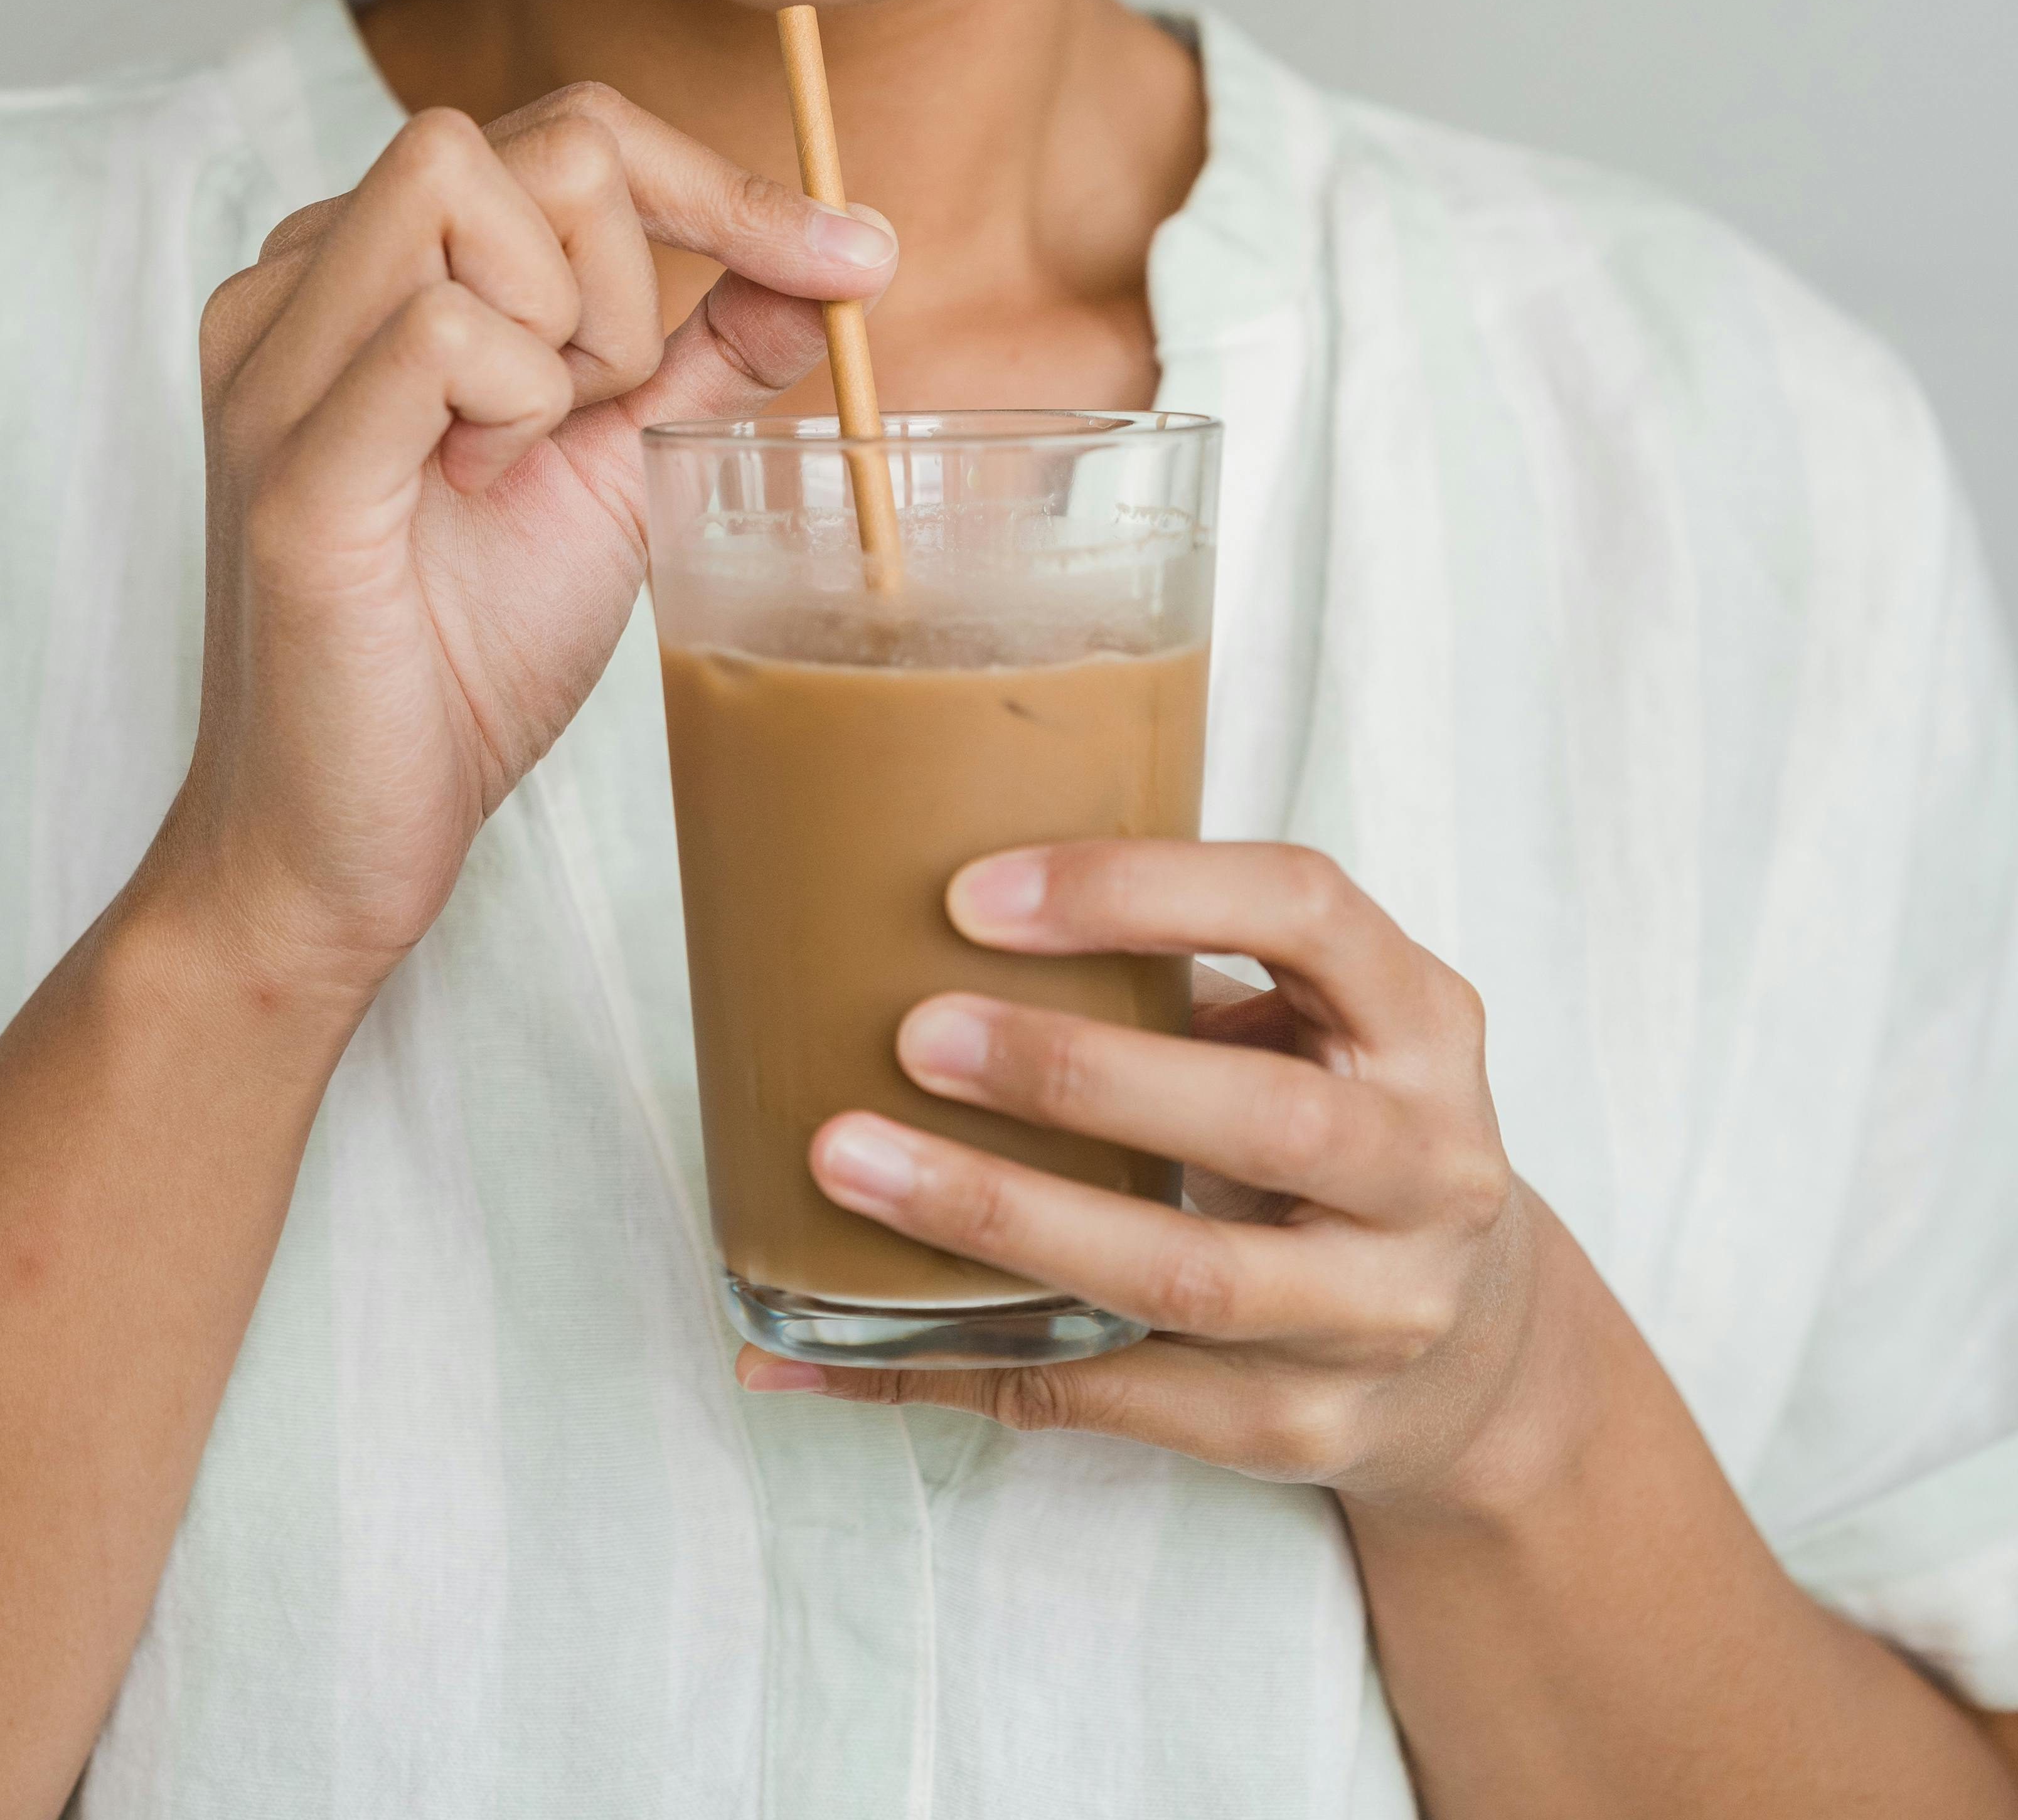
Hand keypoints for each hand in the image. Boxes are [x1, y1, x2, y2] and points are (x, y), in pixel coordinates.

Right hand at [150, 86, 893, 1028]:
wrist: (341, 839)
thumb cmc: (460, 654)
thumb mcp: (614, 471)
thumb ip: (703, 354)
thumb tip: (834, 255)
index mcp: (362, 268)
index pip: (566, 128)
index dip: (723, 181)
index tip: (857, 255)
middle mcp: (294, 281)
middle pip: (538, 138)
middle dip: (630, 274)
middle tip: (587, 419)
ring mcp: (276, 362)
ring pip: (468, 187)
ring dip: (565, 330)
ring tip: (515, 456)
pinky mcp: (291, 463)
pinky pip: (443, 329)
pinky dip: (514, 401)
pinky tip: (473, 487)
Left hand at [739, 841, 1558, 1513]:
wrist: (1485, 1357)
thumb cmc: (1347, 1130)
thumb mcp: (1324, 1023)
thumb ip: (1188, 969)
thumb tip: (932, 910)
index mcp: (1420, 1020)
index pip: (1303, 910)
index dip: (1141, 889)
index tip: (974, 895)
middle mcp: (1423, 1166)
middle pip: (1261, 1117)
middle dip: (1073, 1073)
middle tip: (913, 1034)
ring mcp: (1375, 1314)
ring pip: (1185, 1278)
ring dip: (1005, 1221)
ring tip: (854, 1167)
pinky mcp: (1304, 1431)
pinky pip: (1116, 1398)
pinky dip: (967, 1364)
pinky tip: (834, 1344)